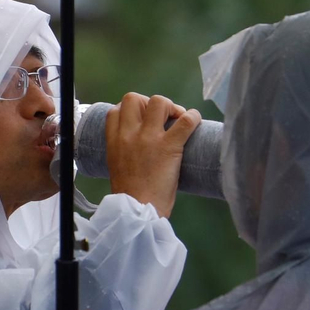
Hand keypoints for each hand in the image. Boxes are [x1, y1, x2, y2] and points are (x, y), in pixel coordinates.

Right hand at [104, 92, 201, 217]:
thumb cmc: (130, 194)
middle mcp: (129, 134)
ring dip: (171, 107)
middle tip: (161, 118)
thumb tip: (141, 145)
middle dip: (149, 103)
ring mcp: (149, 138)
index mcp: (114, 141)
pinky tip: (195, 122)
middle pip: (134, 98)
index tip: (141, 119)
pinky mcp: (170, 146)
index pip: (116, 110)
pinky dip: (193, 117)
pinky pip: (186, 120)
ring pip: (160, 102)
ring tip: (177, 119)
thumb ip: (124, 150)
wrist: (139, 210)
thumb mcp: (116, 166)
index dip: (131, 110)